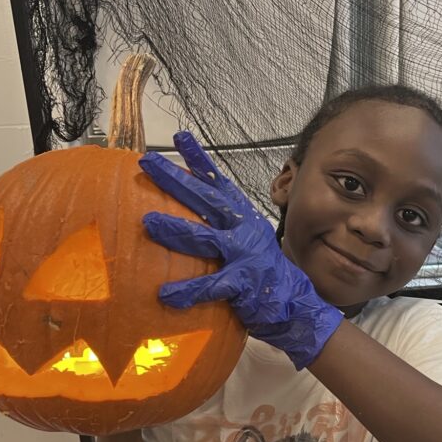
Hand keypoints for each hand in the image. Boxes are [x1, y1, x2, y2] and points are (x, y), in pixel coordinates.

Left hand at [139, 132, 342, 369]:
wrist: (294, 303)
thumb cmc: (262, 272)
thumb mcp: (245, 240)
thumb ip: (220, 226)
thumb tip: (186, 213)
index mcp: (242, 217)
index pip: (218, 183)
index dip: (199, 160)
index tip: (178, 138)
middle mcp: (243, 229)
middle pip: (206, 199)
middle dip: (176, 180)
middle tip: (147, 163)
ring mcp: (244, 254)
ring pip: (204, 237)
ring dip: (175, 229)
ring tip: (148, 222)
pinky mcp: (243, 282)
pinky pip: (211, 285)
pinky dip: (187, 291)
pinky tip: (165, 295)